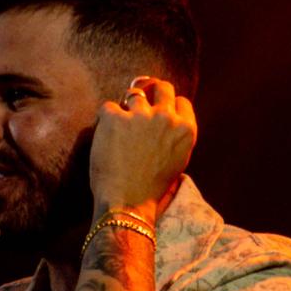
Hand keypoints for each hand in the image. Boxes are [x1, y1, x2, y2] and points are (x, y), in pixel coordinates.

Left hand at [89, 76, 196, 222]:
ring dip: (127, 106)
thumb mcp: (176, 161)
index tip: (158, 113)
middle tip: (140, 102)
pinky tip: (104, 138)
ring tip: (119, 127)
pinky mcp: (115, 118)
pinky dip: (105, 120)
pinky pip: (108, 107)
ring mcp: (140, 115)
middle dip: (151, 92)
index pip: (181, 101)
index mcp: (185, 130)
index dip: (168, 106)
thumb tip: (166, 117)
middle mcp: (166, 118)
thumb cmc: (150, 189)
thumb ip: (174, 137)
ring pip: (134, 93)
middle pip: (162, 87)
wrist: (127, 203)